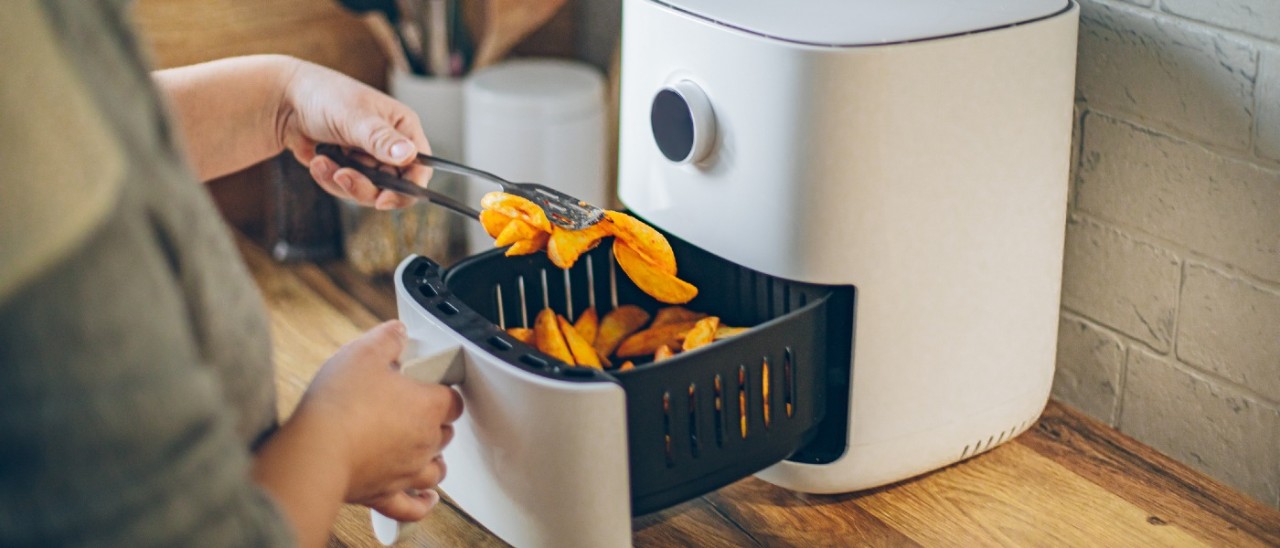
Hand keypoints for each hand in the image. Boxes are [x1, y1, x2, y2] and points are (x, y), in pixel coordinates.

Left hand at [276, 60, 432, 209]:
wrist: (285, 102)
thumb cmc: (324, 96)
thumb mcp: (355, 117)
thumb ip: (382, 139)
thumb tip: (410, 155)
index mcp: (403, 128)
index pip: (420, 168)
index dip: (408, 188)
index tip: (384, 199)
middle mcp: (390, 146)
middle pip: (393, 186)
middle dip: (365, 186)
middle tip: (342, 175)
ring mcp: (369, 159)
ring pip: (368, 191)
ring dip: (342, 181)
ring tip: (322, 161)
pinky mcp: (349, 169)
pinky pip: (346, 189)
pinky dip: (329, 179)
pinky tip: (318, 161)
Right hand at [294, 320, 462, 520]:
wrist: (315, 450)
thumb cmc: (339, 403)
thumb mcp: (363, 353)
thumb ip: (386, 339)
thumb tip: (399, 331)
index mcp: (426, 407)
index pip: (452, 399)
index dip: (442, 390)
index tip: (429, 386)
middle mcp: (424, 442)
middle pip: (445, 433)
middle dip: (435, 422)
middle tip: (413, 410)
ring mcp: (406, 472)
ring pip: (436, 469)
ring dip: (434, 459)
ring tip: (424, 450)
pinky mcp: (384, 494)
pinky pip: (412, 506)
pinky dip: (422, 503)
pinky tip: (426, 499)